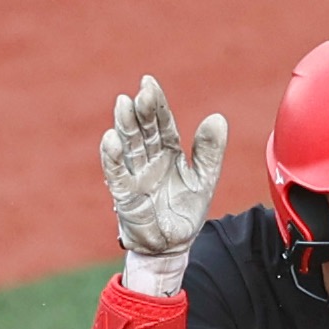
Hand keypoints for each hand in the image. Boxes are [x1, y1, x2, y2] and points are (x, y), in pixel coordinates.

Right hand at [100, 75, 226, 257]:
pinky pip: (117, 174)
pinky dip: (112, 158)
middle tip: (141, 92)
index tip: (149, 83)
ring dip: (124, 126)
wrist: (173, 245)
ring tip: (123, 104)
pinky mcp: (125, 195)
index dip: (156, 104)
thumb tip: (217, 118)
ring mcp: (135, 176)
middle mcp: (149, 160)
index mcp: (168, 152)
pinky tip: (111, 140)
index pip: (161, 124)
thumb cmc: (186, 210)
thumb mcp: (204, 179)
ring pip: (129, 146)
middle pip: (143, 131)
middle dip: (142, 112)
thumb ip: (209, 151)